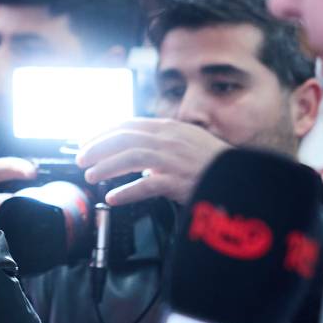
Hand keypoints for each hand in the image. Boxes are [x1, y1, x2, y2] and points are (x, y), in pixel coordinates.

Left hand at [76, 118, 230, 206]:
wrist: (241, 177)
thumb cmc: (213, 162)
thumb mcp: (186, 141)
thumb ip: (160, 141)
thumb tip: (134, 148)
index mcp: (169, 128)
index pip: (128, 125)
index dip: (103, 133)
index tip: (87, 142)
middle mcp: (170, 140)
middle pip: (124, 139)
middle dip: (97, 148)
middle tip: (81, 159)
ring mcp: (174, 160)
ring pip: (131, 158)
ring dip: (106, 167)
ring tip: (92, 176)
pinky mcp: (179, 181)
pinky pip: (147, 185)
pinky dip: (127, 191)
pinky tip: (114, 198)